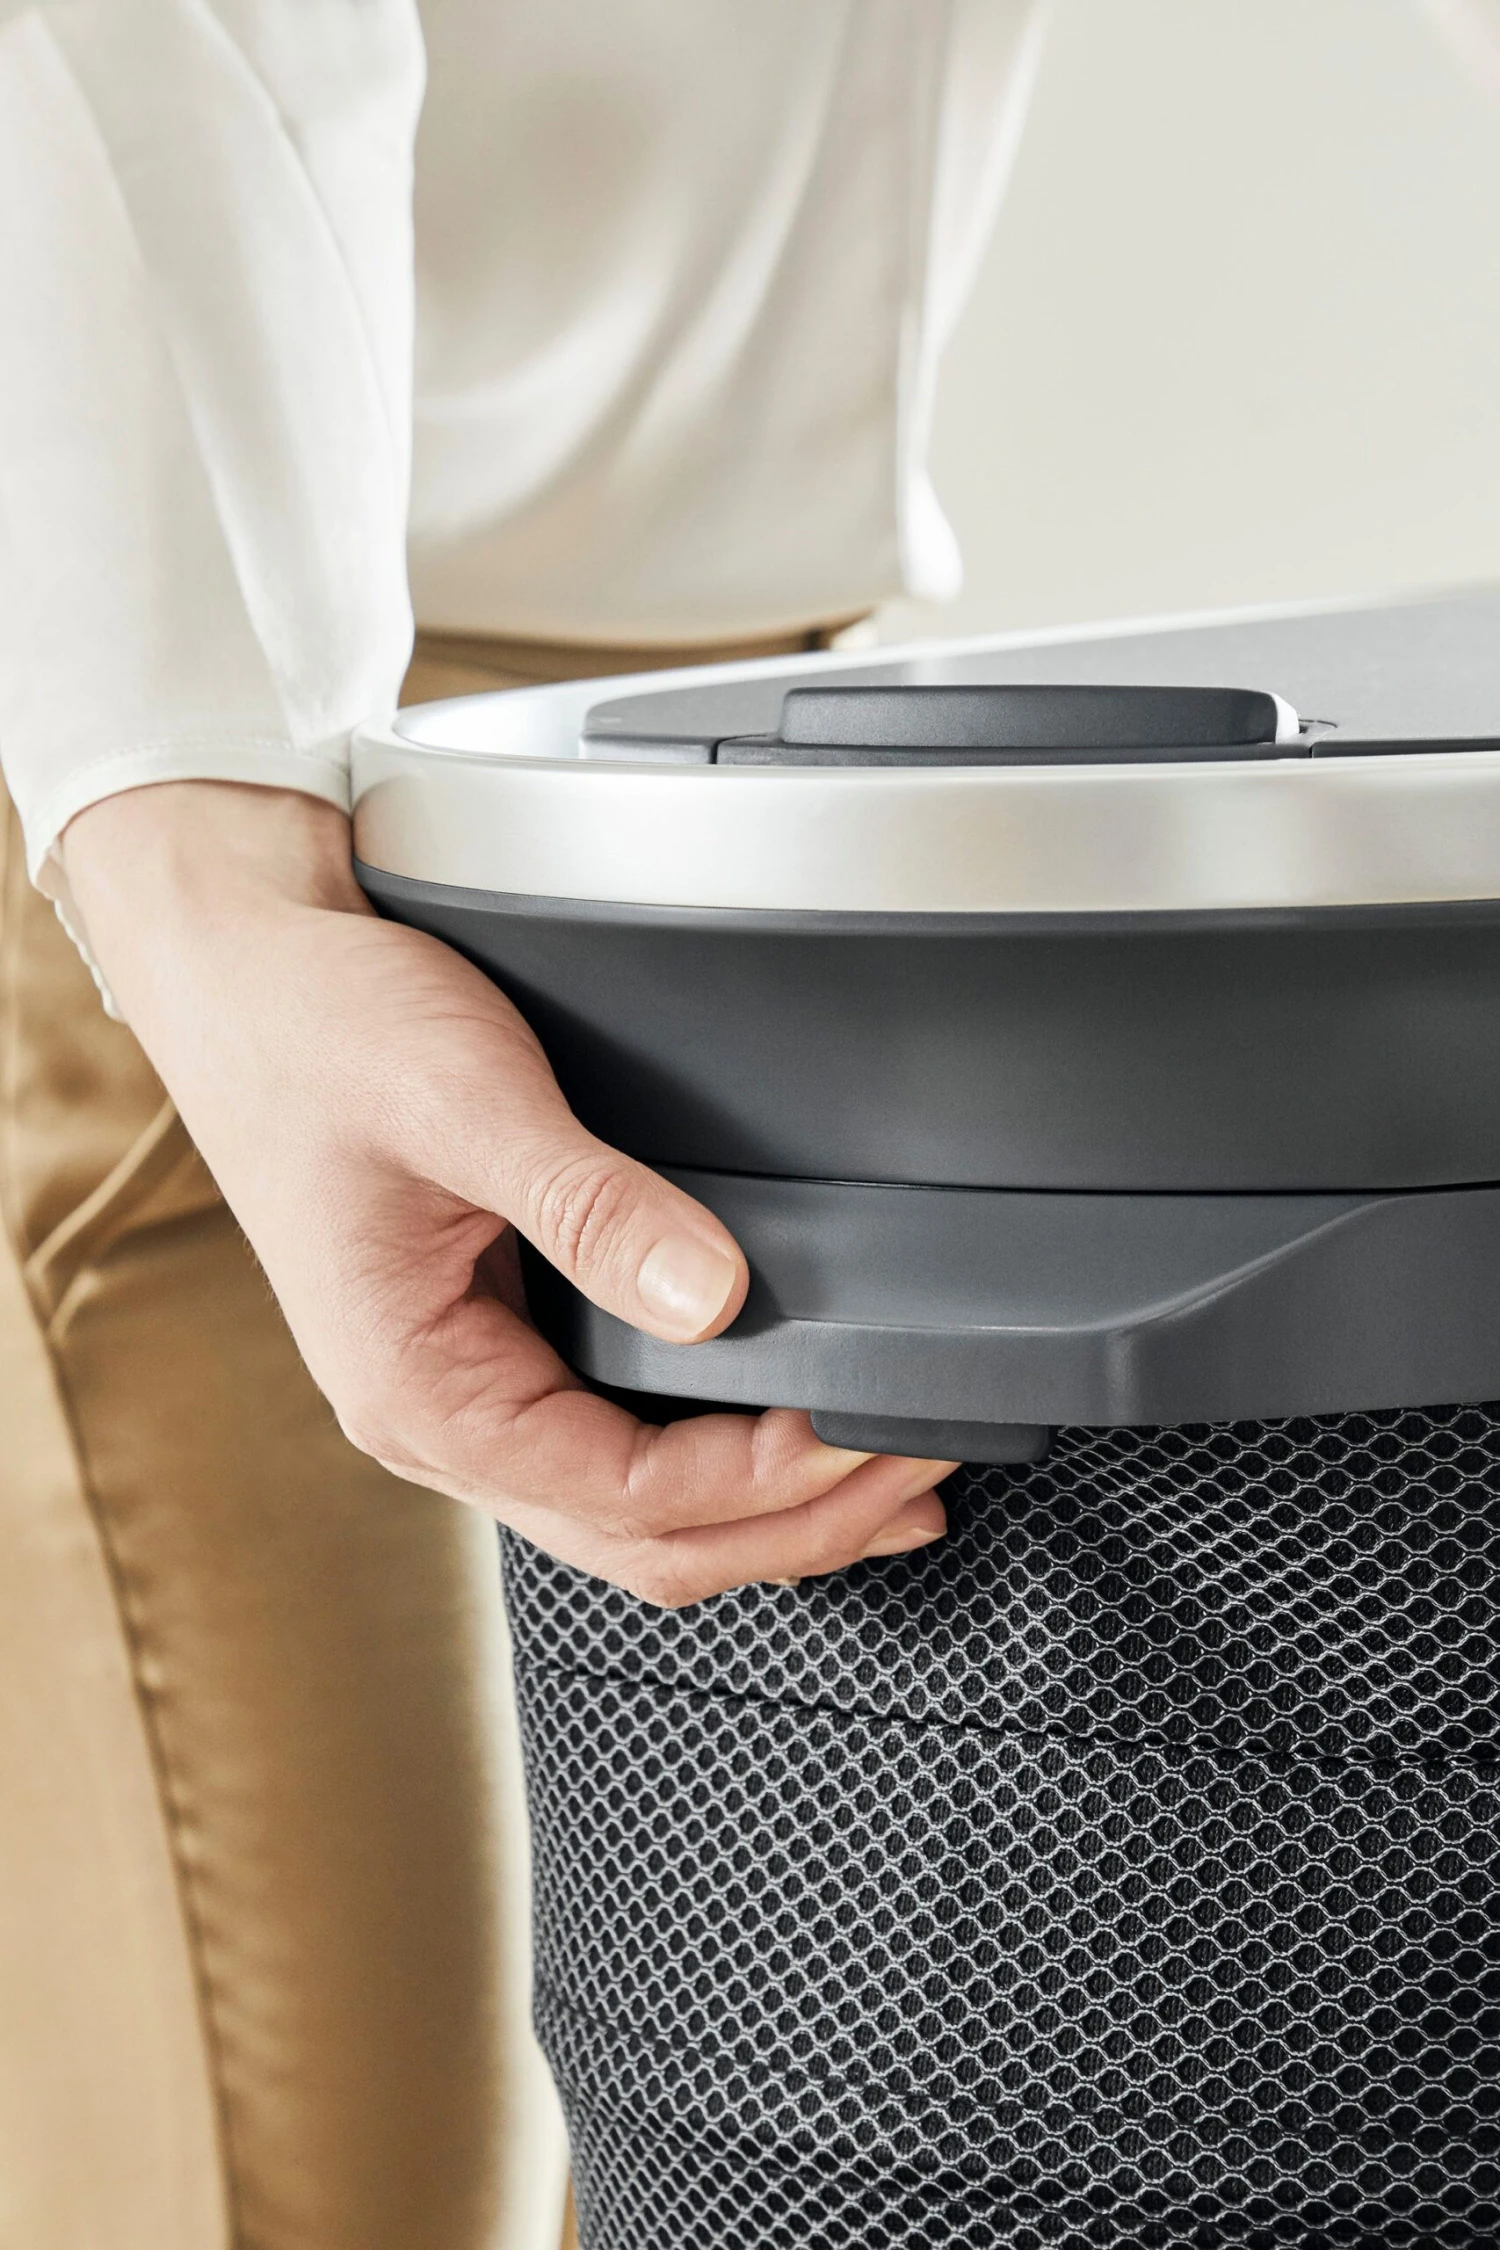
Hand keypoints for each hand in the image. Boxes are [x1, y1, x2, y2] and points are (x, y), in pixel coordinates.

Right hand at [61, 782, 950, 1603]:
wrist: (245, 970)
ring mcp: (471, 1388)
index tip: (871, 1429)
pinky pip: (620, 1445)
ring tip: (889, 1475)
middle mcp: (442, 1416)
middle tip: (921, 1471)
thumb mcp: (459, 1099)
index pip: (625, 1499)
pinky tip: (793, 1430)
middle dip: (798, 1523)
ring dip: (770, 1507)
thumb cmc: (315, 1028)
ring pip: (638, 1512)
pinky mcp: (498, 1342)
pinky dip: (722, 1456)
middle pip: (646, 1540)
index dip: (767, 1481)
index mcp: (419, 1391)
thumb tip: (718, 1300)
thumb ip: (589, 1203)